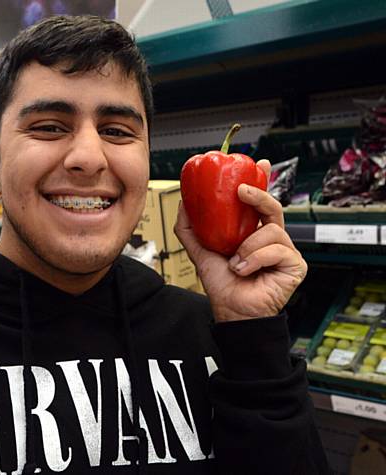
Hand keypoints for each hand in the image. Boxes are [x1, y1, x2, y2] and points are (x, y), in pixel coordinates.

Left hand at [174, 159, 306, 321]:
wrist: (231, 310)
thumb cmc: (221, 283)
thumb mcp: (200, 251)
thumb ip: (190, 228)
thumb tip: (183, 203)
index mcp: (253, 232)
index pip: (260, 202)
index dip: (263, 181)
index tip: (259, 164)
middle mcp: (271, 238)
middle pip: (273, 207)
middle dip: (259, 195)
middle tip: (240, 191)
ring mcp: (286, 251)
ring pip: (272, 230)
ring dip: (248, 246)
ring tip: (235, 261)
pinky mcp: (295, 265)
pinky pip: (277, 249)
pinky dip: (256, 259)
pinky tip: (245, 270)